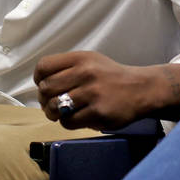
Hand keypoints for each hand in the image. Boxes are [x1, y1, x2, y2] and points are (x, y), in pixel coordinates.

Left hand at [34, 51, 152, 130]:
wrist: (141, 88)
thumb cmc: (111, 76)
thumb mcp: (91, 61)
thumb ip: (67, 68)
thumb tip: (42, 86)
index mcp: (81, 58)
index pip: (44, 66)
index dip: (39, 79)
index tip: (43, 85)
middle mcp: (85, 73)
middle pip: (46, 88)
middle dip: (44, 99)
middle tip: (51, 104)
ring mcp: (92, 93)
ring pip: (55, 107)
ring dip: (54, 113)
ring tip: (60, 112)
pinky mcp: (98, 112)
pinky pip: (69, 121)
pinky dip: (68, 122)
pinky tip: (75, 118)